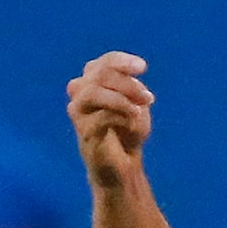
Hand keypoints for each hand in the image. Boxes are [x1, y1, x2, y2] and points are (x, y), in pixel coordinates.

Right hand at [67, 51, 152, 186]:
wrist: (124, 165)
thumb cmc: (128, 132)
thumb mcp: (137, 105)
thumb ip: (133, 89)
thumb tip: (134, 82)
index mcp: (93, 80)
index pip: (105, 63)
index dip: (123, 62)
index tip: (143, 67)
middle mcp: (80, 91)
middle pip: (100, 75)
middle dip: (128, 85)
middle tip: (148, 98)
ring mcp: (78, 110)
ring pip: (94, 92)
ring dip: (121, 99)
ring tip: (139, 111)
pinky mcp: (82, 130)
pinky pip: (100, 116)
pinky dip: (120, 117)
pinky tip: (132, 123)